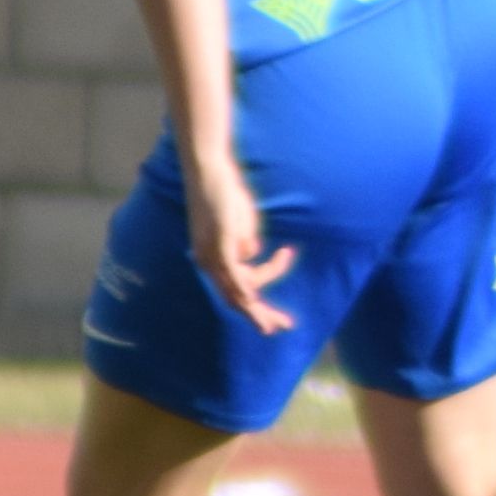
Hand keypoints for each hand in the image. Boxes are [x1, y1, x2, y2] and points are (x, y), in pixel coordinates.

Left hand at [187, 144, 295, 334]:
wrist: (208, 169)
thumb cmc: (224, 193)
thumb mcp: (237, 223)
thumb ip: (244, 241)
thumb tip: (252, 253)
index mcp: (210, 260)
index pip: (235, 295)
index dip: (256, 310)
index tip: (276, 320)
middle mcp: (208, 262)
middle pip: (237, 300)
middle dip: (261, 316)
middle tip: (285, 326)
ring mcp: (213, 253)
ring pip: (245, 282)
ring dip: (270, 274)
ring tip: (287, 253)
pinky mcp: (220, 242)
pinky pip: (234, 271)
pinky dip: (245, 286)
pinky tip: (254, 296)